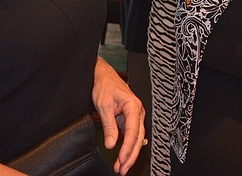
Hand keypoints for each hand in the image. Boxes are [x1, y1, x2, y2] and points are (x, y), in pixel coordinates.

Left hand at [92, 57, 144, 173]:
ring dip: (129, 153)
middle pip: (137, 138)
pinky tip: (123, 157)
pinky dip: (127, 147)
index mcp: (133, 106)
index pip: (133, 131)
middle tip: (122, 169)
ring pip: (136, 139)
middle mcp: (137, 112)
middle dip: (130, 156)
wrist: (103, 75)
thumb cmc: (105, 85)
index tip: (121, 159)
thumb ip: (109, 126)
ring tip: (121, 167)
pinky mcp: (129, 119)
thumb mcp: (104, 105)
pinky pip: (131, 135)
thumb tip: (111, 144)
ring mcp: (134, 116)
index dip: (128, 147)